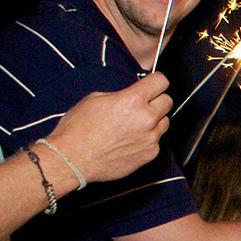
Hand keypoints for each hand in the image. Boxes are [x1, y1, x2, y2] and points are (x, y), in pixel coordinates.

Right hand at [46, 73, 170, 184]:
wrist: (72, 159)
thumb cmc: (78, 130)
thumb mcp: (94, 99)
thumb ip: (120, 95)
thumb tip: (132, 95)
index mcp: (133, 100)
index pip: (161, 81)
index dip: (156, 81)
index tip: (153, 84)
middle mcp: (146, 119)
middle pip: (168, 101)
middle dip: (156, 100)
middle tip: (143, 105)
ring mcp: (150, 138)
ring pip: (164, 122)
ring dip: (154, 121)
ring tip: (133, 125)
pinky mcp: (150, 154)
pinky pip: (157, 141)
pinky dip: (147, 138)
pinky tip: (130, 140)